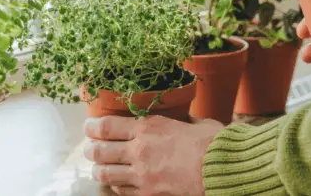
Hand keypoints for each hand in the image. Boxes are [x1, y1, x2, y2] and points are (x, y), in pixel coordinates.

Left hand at [84, 115, 223, 194]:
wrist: (222, 170)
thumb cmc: (213, 143)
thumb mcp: (194, 123)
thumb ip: (182, 122)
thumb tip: (184, 121)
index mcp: (149, 127)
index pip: (107, 127)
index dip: (92, 128)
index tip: (88, 127)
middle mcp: (139, 149)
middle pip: (100, 151)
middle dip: (91, 150)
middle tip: (89, 149)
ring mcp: (142, 174)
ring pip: (106, 174)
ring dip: (99, 170)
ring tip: (98, 169)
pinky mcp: (148, 194)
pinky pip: (122, 191)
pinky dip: (116, 186)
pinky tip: (118, 183)